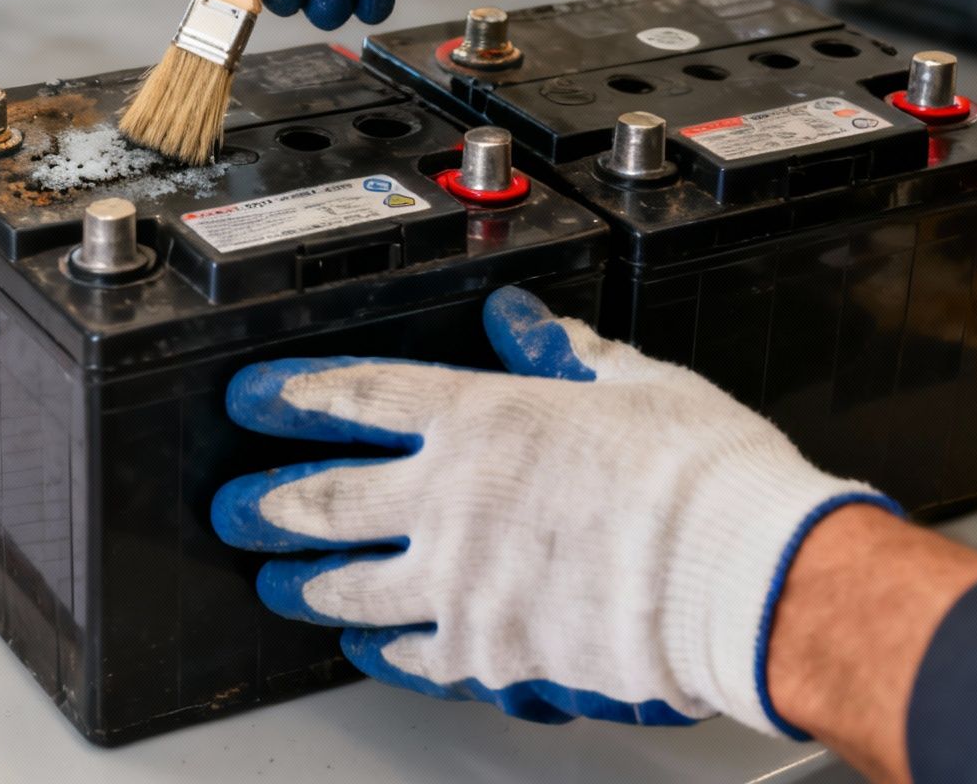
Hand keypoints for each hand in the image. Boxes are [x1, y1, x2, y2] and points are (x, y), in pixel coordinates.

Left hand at [209, 287, 891, 733]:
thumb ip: (562, 353)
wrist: (744, 575)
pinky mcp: (492, 654)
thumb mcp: (631, 382)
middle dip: (265, 504)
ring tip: (275, 585)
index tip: (252, 397)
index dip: (291, 394)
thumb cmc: (702, 477)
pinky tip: (362, 648)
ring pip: (349, 587)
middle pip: (325, 501)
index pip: (357, 396)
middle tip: (232, 506)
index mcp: (480, 421)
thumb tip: (522, 320)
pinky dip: (379, 650)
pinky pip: (413, 655)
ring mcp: (463, 585)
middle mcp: (452, 503)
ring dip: (303, 584)